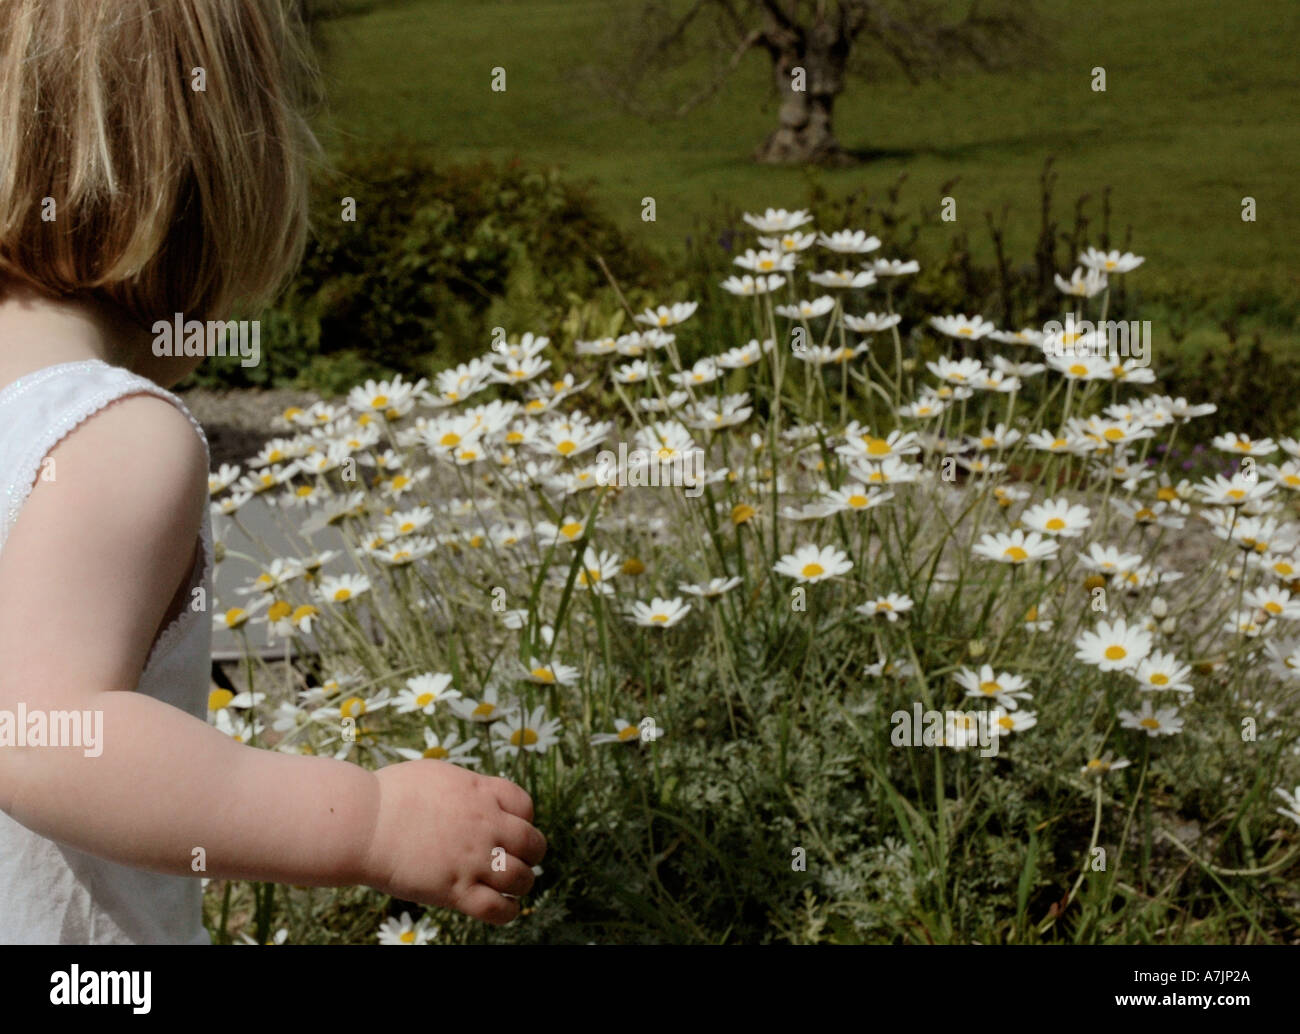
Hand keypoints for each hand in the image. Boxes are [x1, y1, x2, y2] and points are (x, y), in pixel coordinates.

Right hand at [361, 760, 545, 924]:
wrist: (363, 823)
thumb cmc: (388, 795)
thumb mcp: (437, 775)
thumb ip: (463, 787)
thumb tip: (472, 794)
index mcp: (481, 792)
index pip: (525, 805)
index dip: (524, 819)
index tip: (510, 827)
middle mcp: (485, 825)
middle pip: (533, 843)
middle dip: (531, 853)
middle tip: (518, 859)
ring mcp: (473, 859)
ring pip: (522, 878)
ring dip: (521, 883)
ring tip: (510, 886)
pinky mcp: (456, 890)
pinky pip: (498, 909)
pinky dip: (508, 911)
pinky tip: (504, 908)